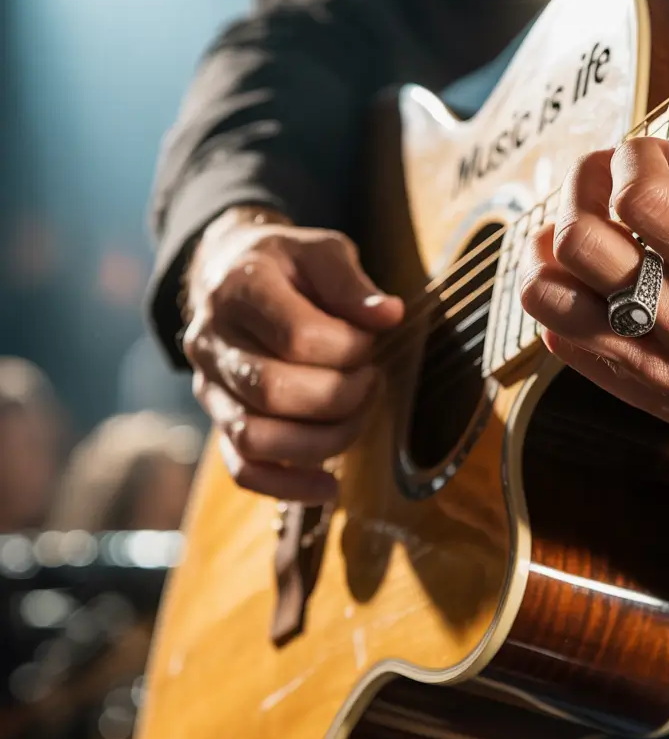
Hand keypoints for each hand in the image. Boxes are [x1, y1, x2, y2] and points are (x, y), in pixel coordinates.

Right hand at [183, 206, 402, 502]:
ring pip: (255, 437)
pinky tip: (329, 487)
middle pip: (272, 391)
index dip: (348, 347)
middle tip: (371, 379)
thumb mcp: (323, 251)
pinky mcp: (219, 420)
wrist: (232, 271)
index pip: (296, 336)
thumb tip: (388, 316)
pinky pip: (242, 469)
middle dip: (340, 395)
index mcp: (239, 289)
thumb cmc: (288, 264)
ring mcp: (210, 387)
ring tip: (359, 416)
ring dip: (323, 440)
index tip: (370, 340)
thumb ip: (352, 283)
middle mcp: (212, 341)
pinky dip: (287, 487)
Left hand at [520, 22, 668, 507]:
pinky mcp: (634, 388)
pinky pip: (557, 338)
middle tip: (611, 181)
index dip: (633, 156)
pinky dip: (559, 299)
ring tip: (587, 229)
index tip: (656, 157)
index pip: (639, 196)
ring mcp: (650, 360)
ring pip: (547, 293)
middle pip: (578, 238)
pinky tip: (591, 281)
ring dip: (553, 248)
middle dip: (583, 186)